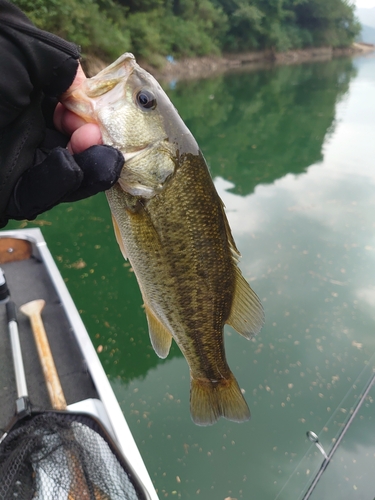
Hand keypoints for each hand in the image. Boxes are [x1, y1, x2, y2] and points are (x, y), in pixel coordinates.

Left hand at [5, 64, 123, 221]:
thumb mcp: (22, 49)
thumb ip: (57, 61)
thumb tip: (82, 81)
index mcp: (31, 103)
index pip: (75, 116)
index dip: (93, 115)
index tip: (96, 109)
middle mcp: (29, 136)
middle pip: (79, 150)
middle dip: (97, 144)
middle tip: (98, 133)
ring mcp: (21, 166)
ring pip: (69, 177)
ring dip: (90, 167)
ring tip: (99, 151)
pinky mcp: (10, 193)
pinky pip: (40, 196)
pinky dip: (61, 183)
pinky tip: (67, 164)